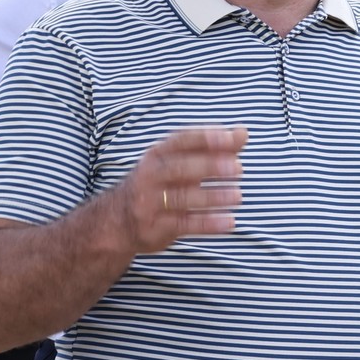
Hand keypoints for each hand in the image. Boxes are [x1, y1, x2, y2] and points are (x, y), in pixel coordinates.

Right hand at [114, 128, 246, 254]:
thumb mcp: (180, 162)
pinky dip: (208, 223)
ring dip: (212, 196)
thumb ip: (213, 148)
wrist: (117, 221)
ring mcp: (149, 202)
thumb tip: (243, 132)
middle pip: (179, 168)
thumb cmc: (160, 184)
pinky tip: (229, 222)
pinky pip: (183, 224)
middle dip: (209, 166)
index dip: (206, 138)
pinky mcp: (154, 227)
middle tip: (238, 168)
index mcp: (157, 154)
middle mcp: (149, 175)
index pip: (181, 140)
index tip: (232, 138)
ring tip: (237, 196)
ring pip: (181, 197)